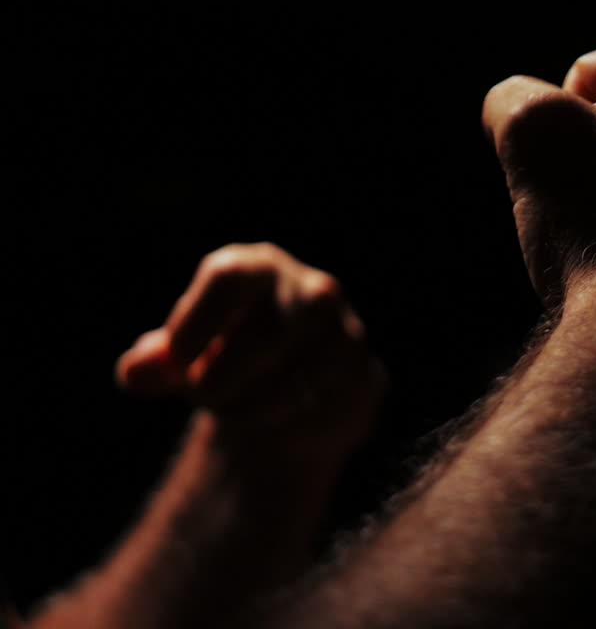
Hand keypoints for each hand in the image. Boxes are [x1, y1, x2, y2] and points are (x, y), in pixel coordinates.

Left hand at [115, 242, 385, 467]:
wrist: (291, 393)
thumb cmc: (226, 358)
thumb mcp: (183, 357)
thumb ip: (155, 362)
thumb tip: (135, 374)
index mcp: (260, 268)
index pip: (229, 278)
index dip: (195, 321)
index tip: (175, 363)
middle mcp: (313, 291)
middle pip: (263, 334)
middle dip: (222, 378)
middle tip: (202, 397)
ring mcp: (347, 333)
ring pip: (297, 377)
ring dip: (253, 406)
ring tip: (234, 411)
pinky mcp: (364, 376)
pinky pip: (323, 408)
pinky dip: (288, 424)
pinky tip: (274, 422)